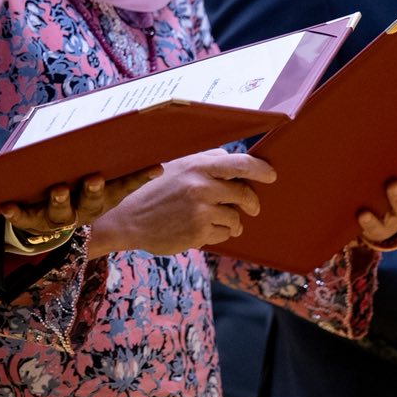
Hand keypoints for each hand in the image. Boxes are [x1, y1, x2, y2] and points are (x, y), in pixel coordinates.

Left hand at [0, 167, 163, 236]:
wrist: (45, 224)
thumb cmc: (75, 193)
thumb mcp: (99, 185)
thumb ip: (123, 174)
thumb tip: (159, 163)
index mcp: (101, 200)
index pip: (122, 189)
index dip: (137, 179)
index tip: (151, 167)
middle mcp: (82, 212)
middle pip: (90, 203)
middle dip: (93, 191)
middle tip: (94, 179)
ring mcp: (56, 219)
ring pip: (60, 213)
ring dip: (59, 201)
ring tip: (58, 190)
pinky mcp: (32, 222)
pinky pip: (24, 218)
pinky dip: (16, 213)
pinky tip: (7, 206)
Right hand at [85, 150, 272, 256]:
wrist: (125, 219)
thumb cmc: (152, 192)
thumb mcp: (175, 168)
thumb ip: (204, 163)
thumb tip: (235, 162)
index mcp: (197, 165)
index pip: (240, 163)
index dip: (260, 169)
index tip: (271, 175)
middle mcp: (201, 185)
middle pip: (244, 193)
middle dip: (251, 203)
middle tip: (252, 208)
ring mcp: (200, 209)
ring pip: (236, 218)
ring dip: (231, 223)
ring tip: (213, 221)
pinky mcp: (198, 231)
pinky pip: (223, 234)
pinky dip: (218, 234)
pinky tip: (200, 230)